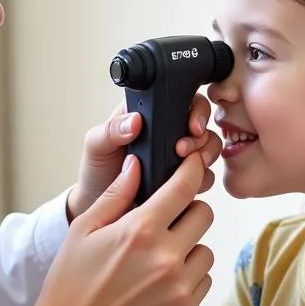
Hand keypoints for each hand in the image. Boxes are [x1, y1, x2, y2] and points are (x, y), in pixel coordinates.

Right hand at [32, 151, 213, 305]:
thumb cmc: (71, 283)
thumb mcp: (84, 230)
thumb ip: (116, 195)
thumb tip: (137, 165)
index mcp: (139, 231)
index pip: (184, 187)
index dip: (193, 169)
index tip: (194, 164)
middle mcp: (165, 257)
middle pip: (204, 215)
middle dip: (188, 211)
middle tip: (166, 220)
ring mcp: (178, 288)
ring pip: (206, 250)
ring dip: (189, 247)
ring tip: (159, 257)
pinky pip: (203, 280)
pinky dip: (189, 277)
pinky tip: (161, 282)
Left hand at [66, 94, 220, 220]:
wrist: (100, 206)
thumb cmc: (97, 170)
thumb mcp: (96, 145)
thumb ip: (111, 130)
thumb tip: (134, 120)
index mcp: (149, 114)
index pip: (182, 99)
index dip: (194, 110)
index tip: (191, 125)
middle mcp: (168, 132)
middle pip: (202, 123)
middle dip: (201, 136)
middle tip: (184, 150)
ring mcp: (178, 156)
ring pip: (208, 148)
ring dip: (205, 155)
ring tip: (189, 165)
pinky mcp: (184, 179)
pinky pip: (204, 174)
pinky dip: (202, 178)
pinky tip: (191, 183)